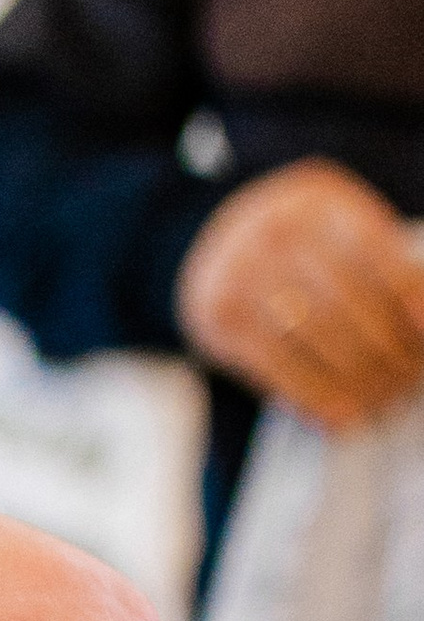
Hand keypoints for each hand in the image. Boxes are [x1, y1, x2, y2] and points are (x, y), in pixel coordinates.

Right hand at [174, 158, 423, 429]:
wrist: (217, 244)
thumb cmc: (301, 247)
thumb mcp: (339, 231)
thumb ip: (380, 265)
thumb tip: (419, 326)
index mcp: (319, 205)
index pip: (374, 253)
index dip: (406, 295)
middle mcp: (274, 234)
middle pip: (346, 303)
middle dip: (387, 351)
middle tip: (408, 379)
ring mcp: (240, 275)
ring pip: (314, 339)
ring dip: (357, 379)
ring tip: (382, 399)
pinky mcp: (218, 319)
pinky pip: (276, 366)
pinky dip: (314, 394)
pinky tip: (341, 414)